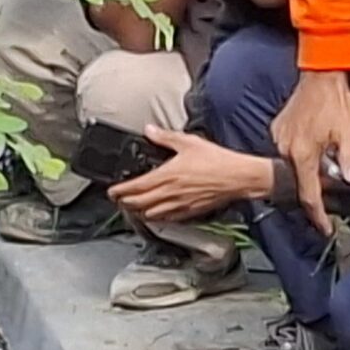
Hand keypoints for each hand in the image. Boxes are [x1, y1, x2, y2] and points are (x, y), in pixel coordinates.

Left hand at [110, 128, 274, 221]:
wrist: (238, 177)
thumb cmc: (217, 161)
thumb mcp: (189, 142)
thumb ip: (166, 137)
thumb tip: (150, 130)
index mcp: (167, 176)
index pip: (135, 188)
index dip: (120, 191)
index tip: (112, 192)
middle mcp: (170, 193)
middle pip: (139, 204)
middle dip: (125, 203)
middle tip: (118, 200)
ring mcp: (180, 205)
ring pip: (151, 214)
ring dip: (139, 211)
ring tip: (133, 207)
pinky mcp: (190, 212)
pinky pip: (168, 219)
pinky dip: (158, 217)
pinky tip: (156, 213)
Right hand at [273, 70, 349, 233]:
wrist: (320, 72)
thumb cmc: (335, 100)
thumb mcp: (349, 132)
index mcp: (302, 155)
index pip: (309, 195)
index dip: (318, 215)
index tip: (325, 227)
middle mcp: (286, 149)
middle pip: (302, 180)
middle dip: (317, 184)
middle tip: (334, 177)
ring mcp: (280, 138)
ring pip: (296, 165)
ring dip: (310, 166)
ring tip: (328, 152)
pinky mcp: (278, 128)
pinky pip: (289, 149)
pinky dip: (302, 152)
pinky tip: (316, 142)